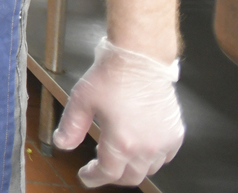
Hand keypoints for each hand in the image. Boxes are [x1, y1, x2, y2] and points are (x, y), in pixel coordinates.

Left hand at [53, 36, 183, 186]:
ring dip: (132, 168)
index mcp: (122, 142)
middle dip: (112, 177)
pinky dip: (152, 159)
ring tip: (118, 156)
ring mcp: (164, 141)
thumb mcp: (81, 100)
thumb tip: (62, 144)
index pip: (108, 173)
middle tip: (100, 169)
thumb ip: (71, 126)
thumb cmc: (113, 75)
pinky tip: (140, 148)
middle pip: (130, 177)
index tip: (86, 176)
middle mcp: (146, 147)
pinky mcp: (175, 133)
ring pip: (148, 169)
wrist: (139, 58)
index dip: (94, 178)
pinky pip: (165, 157)